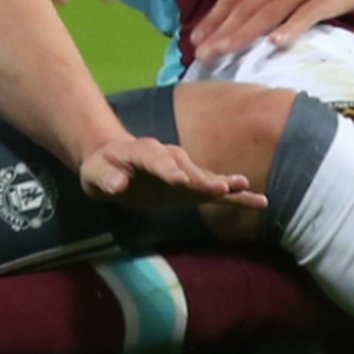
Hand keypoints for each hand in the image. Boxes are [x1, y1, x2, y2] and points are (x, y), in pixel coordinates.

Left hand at [79, 135, 266, 211]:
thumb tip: (119, 185)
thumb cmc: (102, 168)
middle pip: (187, 168)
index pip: (156, 159)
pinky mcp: (191, 186)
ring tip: (244, 186)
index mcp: (143, 152)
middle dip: (202, 178)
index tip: (180, 180)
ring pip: (205, 177)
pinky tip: (258, 200)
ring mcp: (183, 170)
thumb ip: (105, 177)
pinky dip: (235, 195)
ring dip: (223, 183)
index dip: (168, 169)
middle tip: (220, 187)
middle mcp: (169, 158)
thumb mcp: (95, 173)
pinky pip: (215, 190)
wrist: (115, 162)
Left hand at [190, 0, 353, 57]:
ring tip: (224, 52)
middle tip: (203, 53)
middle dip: (223, 31)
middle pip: (248, 6)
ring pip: (269, 13)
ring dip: (244, 35)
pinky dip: (290, 29)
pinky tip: (274, 43)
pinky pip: (305, 15)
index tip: (196, 37)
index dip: (215, 16)